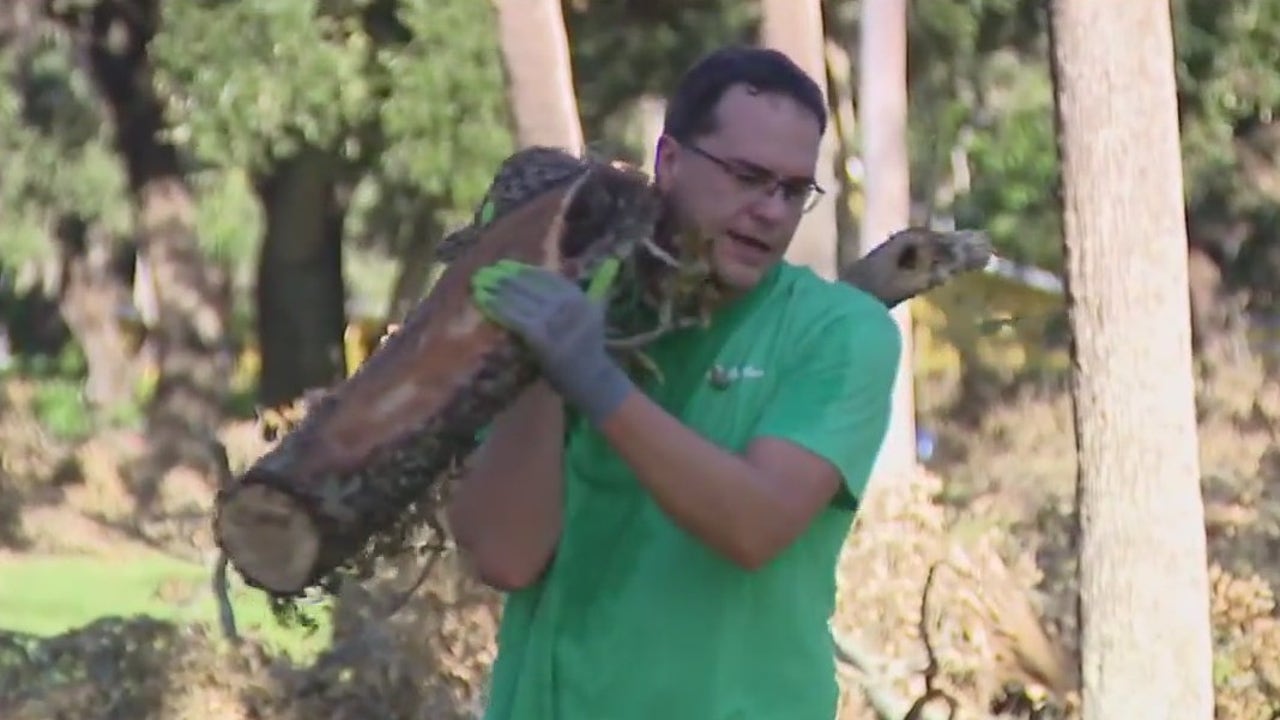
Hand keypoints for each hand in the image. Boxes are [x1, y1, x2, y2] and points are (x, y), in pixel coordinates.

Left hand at [471, 259, 633, 423]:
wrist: (593, 380)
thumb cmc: (586, 350)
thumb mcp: (589, 316)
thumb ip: (571, 298)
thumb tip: (549, 278)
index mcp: (578, 296)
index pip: (545, 276)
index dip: (522, 270)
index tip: (504, 265)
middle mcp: (567, 303)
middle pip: (529, 285)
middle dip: (505, 278)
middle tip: (486, 271)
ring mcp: (554, 319)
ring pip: (518, 299)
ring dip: (496, 290)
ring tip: (480, 282)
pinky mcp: (540, 336)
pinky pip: (514, 317)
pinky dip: (496, 308)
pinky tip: (484, 301)